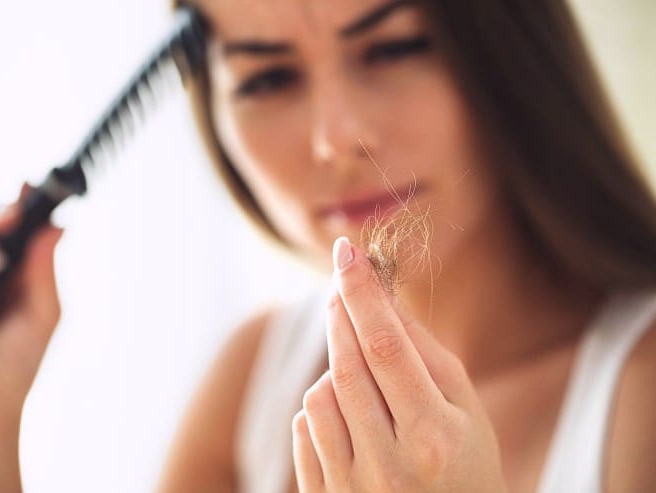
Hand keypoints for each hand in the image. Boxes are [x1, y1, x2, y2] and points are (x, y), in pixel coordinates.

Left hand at [292, 237, 506, 491]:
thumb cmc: (466, 470)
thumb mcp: (466, 414)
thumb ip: (426, 355)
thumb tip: (382, 297)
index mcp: (436, 440)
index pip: (387, 348)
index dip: (364, 294)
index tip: (345, 253)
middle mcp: (390, 467)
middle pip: (347, 366)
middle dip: (341, 315)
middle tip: (342, 284)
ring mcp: (351, 487)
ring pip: (318, 394)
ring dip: (336, 371)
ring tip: (367, 383)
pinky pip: (303, 428)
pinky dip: (321, 409)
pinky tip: (353, 419)